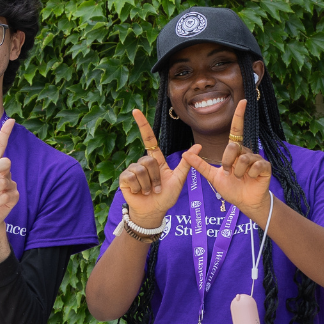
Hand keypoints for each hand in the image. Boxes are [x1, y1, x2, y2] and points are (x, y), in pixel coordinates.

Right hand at [118, 109, 197, 228]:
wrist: (154, 211)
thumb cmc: (166, 196)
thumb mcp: (178, 179)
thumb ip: (186, 163)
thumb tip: (199, 145)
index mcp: (155, 160)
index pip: (149, 139)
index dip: (142, 125)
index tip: (136, 111)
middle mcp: (143, 162)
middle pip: (149, 160)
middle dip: (156, 178)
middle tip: (157, 189)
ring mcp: (132, 170)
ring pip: (141, 170)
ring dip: (148, 185)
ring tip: (149, 192)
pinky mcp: (124, 179)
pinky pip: (132, 177)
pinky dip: (139, 188)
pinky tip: (139, 193)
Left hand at [186, 101, 272, 214]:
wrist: (245, 202)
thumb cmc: (231, 188)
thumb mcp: (213, 177)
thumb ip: (200, 165)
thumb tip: (185, 153)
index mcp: (234, 151)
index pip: (236, 129)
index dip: (239, 115)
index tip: (243, 101)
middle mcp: (246, 151)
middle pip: (233, 146)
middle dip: (227, 161)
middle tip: (228, 172)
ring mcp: (256, 159)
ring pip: (244, 158)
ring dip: (238, 172)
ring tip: (241, 178)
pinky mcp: (265, 167)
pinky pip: (257, 165)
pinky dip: (251, 174)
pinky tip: (252, 179)